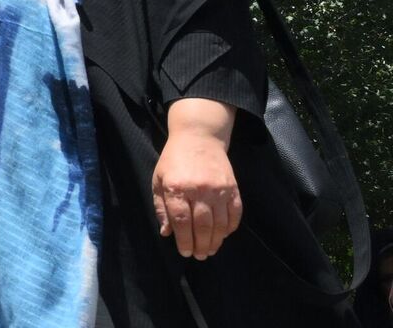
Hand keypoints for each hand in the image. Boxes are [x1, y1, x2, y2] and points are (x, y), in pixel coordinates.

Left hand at [151, 98, 242, 259]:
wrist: (198, 137)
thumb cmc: (174, 160)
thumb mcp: (159, 180)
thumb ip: (161, 207)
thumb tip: (167, 233)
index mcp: (176, 187)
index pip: (181, 221)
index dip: (184, 240)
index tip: (185, 252)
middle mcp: (198, 189)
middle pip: (202, 226)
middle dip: (201, 245)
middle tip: (199, 255)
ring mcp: (218, 189)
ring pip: (220, 223)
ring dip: (216, 241)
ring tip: (210, 250)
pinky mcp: (233, 188)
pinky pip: (235, 213)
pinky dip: (230, 228)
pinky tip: (223, 235)